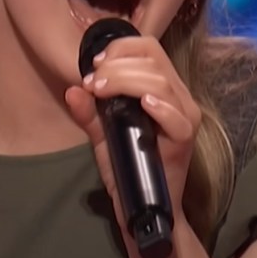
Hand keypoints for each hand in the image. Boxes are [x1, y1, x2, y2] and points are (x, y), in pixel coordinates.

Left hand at [64, 35, 200, 245]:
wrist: (142, 209)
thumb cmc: (127, 167)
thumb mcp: (102, 135)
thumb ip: (89, 112)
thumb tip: (72, 89)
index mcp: (162, 88)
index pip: (148, 48)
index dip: (120, 49)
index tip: (94, 66)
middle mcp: (178, 98)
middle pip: (153, 61)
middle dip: (117, 66)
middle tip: (93, 83)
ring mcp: (184, 119)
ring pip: (161, 83)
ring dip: (126, 81)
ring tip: (100, 91)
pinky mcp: (184, 142)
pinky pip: (177, 118)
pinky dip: (160, 107)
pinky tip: (143, 104)